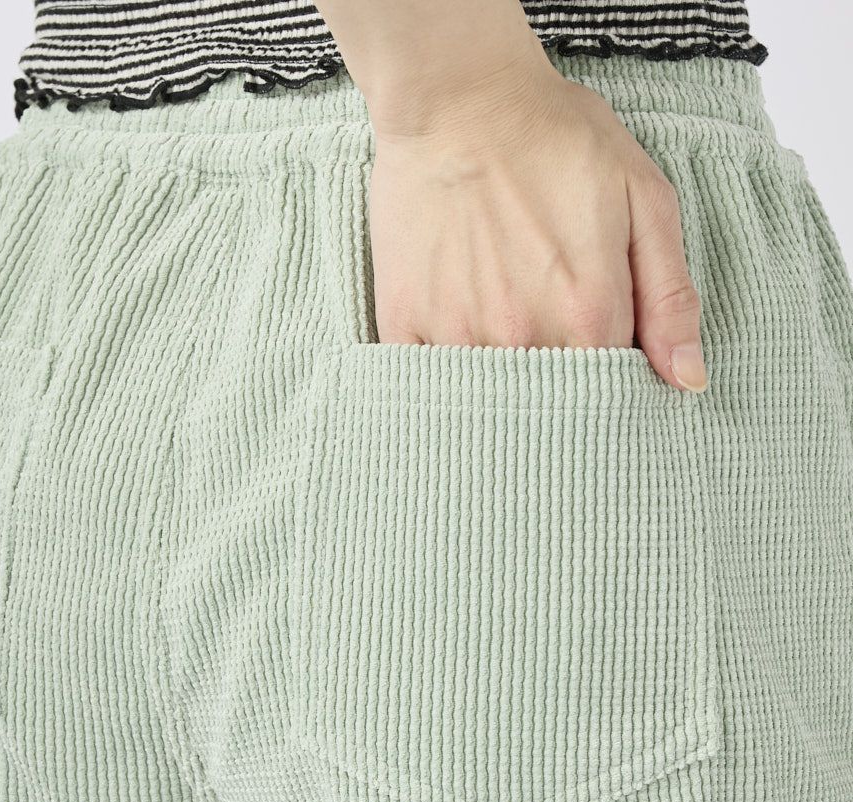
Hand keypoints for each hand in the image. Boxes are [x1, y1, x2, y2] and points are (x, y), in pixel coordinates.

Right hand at [365, 53, 707, 391]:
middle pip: (549, 409)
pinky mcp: (405, 325)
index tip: (600, 358)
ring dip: (501, 387)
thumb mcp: (643, 199)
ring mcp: (458, 335)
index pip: (610, 396)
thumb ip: (671, 296)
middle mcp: (523, 338)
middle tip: (548, 340)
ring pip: (489, 403)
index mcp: (589, 316)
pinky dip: (445, 379)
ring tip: (503, 329)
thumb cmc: (554, 139)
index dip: (609, 382)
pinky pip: (427, 384)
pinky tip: (457, 340)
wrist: (457, 99)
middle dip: (557, 394)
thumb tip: (687, 381)